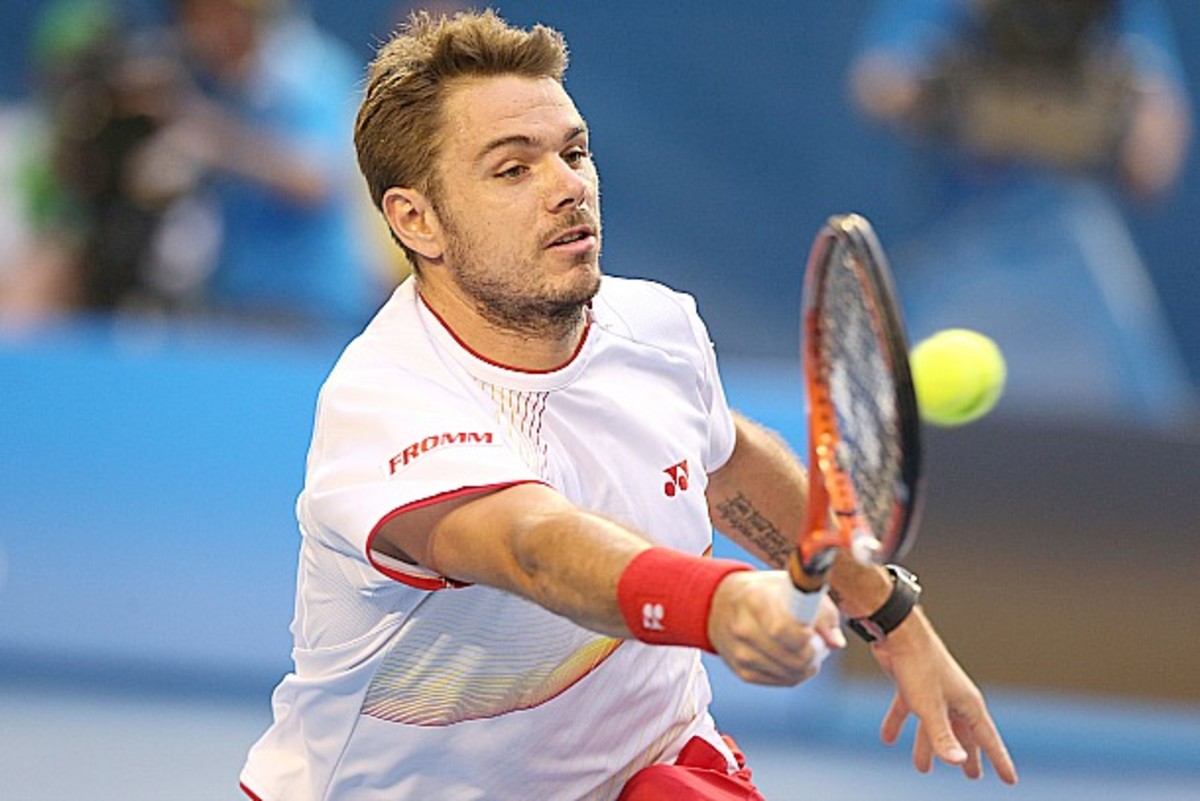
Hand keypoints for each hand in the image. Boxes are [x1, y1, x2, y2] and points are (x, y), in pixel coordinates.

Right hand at [707, 571, 844, 685]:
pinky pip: (784, 681)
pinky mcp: (742, 672)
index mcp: (754, 600)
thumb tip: (836, 643)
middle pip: (793, 658)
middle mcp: (742, 629)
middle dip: (816, 653)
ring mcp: (740, 653)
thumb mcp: (792, 587)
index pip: (783, 629)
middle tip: (819, 642)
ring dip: (809, 665)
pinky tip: (794, 656)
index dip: (809, 637)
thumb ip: (821, 611)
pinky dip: (797, 672)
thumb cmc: (766, 593)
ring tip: (808, 647)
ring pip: (792, 674)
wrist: (720, 604)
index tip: (816, 632)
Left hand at [871, 609, 1018, 783]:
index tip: (1010, 780)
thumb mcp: (930, 707)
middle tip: (972, 775)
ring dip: (927, 746)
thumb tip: (957, 761)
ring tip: (923, 768)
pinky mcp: (911, 683)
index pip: (988, 738)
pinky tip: (887, 738)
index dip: (999, 760)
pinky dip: (898, 723)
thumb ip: (942, 736)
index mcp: (967, 703)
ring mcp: (932, 690)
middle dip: (966, 755)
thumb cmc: (918, 665)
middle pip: (962, 733)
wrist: (897, 631)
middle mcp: (953, 697)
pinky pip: (907, 709)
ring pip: (933, 725)